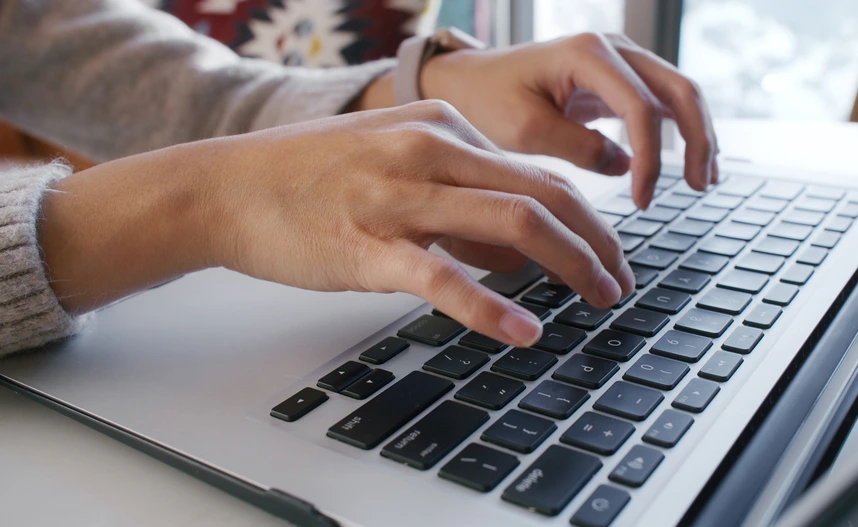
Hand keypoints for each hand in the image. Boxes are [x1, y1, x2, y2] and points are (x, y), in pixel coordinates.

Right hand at [39, 101, 633, 347]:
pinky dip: (490, 308)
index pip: (535, 170)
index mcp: (440, 125)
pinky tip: (523, 333)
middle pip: (542, 191)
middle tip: (620, 279)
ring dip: (570, 264)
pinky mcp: (368, 246)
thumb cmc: (306, 177)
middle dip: (596, 240)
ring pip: (511, 222)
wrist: (224, 188)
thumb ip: (457, 194)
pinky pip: (442, 278)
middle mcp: (428, 151)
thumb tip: (517, 248)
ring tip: (600, 299)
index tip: (604, 249)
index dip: (584, 215)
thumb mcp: (393, 159)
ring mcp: (399, 197)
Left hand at [420, 32, 719, 208]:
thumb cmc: (487, 99)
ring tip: (704, 181)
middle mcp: (612, 49)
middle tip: (700, 187)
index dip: (651, 159)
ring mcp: (618, 61)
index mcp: (588, 54)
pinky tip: (686, 163)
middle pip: (679, 90)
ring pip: (678, 93)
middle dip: (697, 139)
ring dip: (697, 134)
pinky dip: (678, 131)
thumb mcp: (525, 129)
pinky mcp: (616, 80)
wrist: (468, 82)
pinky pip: (661, 103)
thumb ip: (578, 147)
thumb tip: (627, 167)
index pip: (641, 109)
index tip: (644, 200)